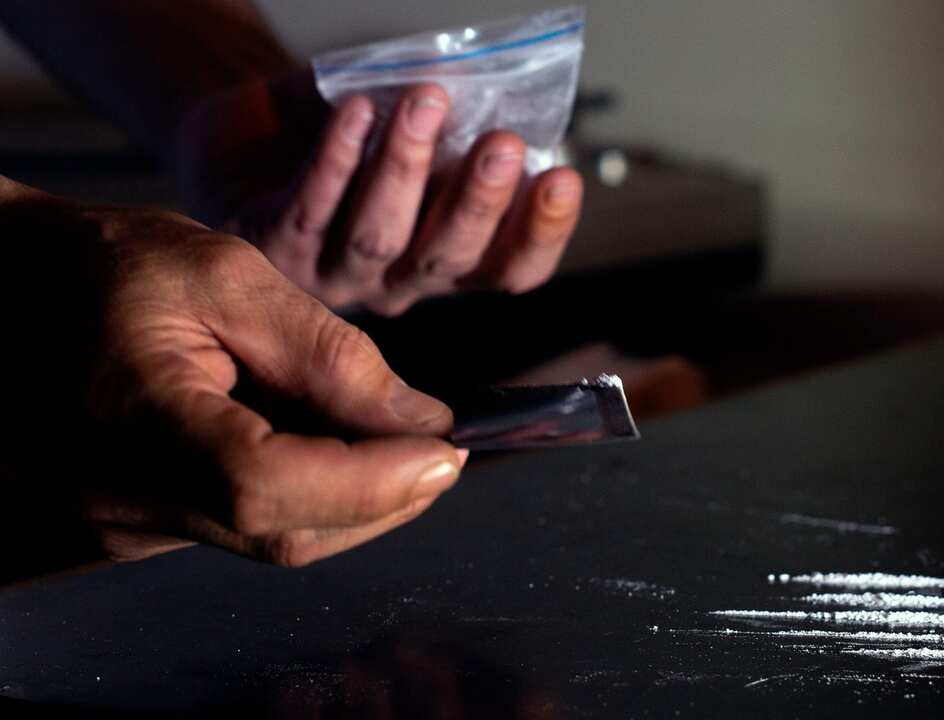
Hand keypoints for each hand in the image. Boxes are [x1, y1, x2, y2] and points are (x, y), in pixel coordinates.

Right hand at [1, 183, 464, 571]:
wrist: (16, 291)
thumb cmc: (114, 267)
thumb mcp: (230, 274)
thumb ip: (330, 353)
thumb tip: (422, 423)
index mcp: (131, 413)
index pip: (264, 485)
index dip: (370, 482)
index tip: (446, 451)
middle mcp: (117, 493)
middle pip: (284, 533)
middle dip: (384, 498)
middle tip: (440, 448)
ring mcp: (123, 522)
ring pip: (274, 541)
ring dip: (356, 500)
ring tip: (389, 439)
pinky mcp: (140, 527)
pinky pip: (247, 530)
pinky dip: (312, 498)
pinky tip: (329, 447)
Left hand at [179, 71, 583, 315]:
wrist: (236, 149)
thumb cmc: (338, 140)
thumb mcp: (406, 137)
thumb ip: (449, 127)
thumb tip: (488, 82)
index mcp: (444, 261)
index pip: (508, 270)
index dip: (540, 234)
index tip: (563, 177)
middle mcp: (396, 282)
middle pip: (449, 258)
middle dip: (480, 200)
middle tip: (504, 143)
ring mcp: (333, 274)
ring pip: (379, 236)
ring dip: (406, 168)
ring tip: (425, 101)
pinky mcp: (273, 250)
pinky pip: (309, 210)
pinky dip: (335, 160)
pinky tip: (355, 111)